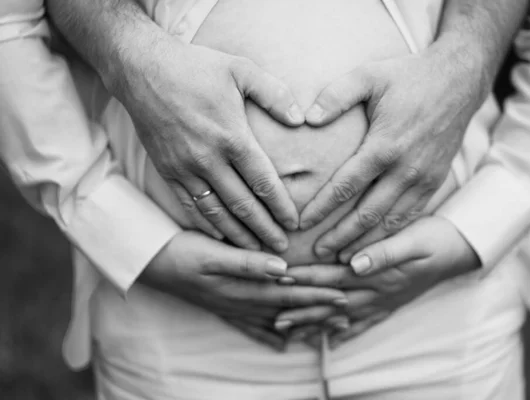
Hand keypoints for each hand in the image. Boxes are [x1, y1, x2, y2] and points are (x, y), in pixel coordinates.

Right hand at [115, 39, 304, 251]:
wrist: (142, 69)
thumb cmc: (196, 67)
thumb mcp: (241, 70)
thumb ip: (275, 94)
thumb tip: (301, 119)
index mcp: (232, 137)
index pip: (263, 182)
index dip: (281, 206)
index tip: (295, 224)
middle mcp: (209, 159)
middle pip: (243, 205)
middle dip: (265, 230)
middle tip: (283, 249)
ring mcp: (185, 168)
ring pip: (216, 212)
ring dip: (238, 235)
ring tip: (256, 252)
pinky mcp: (167, 170)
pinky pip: (189, 205)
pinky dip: (206, 225)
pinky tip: (220, 237)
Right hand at [139, 231, 347, 348]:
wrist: (149, 263)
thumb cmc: (181, 252)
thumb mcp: (213, 254)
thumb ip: (248, 263)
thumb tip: (283, 268)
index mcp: (245, 288)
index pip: (290, 293)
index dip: (318, 294)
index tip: (344, 295)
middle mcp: (242, 302)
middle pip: (288, 311)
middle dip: (318, 312)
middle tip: (347, 315)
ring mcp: (232, 308)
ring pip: (275, 321)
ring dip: (301, 325)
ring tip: (325, 331)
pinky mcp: (222, 307)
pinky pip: (252, 327)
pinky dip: (269, 336)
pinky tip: (281, 344)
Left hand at [275, 216, 480, 346]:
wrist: (461, 249)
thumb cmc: (436, 238)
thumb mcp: (414, 239)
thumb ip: (384, 252)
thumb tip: (353, 263)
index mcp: (379, 274)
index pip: (334, 278)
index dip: (307, 278)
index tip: (281, 278)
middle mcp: (377, 293)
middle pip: (333, 303)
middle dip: (303, 308)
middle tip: (275, 317)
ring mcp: (384, 301)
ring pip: (343, 316)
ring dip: (316, 324)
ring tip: (291, 332)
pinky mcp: (391, 303)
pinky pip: (365, 322)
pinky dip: (347, 332)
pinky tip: (332, 342)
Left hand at [300, 48, 485, 258]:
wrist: (460, 80)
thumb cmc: (409, 77)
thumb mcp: (369, 75)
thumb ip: (336, 95)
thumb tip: (308, 119)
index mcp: (384, 146)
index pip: (345, 186)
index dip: (321, 208)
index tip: (301, 224)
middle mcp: (405, 169)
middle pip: (367, 214)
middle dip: (340, 237)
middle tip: (317, 255)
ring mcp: (423, 178)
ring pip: (390, 221)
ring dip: (366, 243)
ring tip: (342, 259)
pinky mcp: (435, 181)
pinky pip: (410, 215)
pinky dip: (391, 233)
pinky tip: (375, 244)